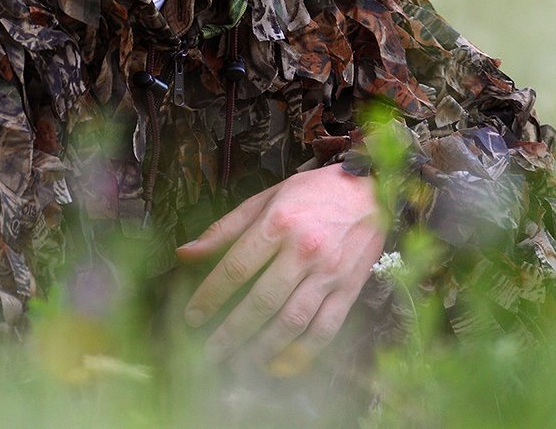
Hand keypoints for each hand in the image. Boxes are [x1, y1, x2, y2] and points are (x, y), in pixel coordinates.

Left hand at [175, 164, 385, 367]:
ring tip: (238, 364)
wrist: (371, 191)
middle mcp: (304, 250)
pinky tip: (278, 365)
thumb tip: (184, 253)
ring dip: (261, 348)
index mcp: (279, 223)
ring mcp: (330, 272)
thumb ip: (225, 228)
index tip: (192, 317)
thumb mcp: (266, 199)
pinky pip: (324, 329)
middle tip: (210, 353)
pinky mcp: (350, 289)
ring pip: (292, 321)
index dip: (210, 296)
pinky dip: (301, 353)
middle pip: (262, 301)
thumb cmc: (312, 193)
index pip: (236, 268)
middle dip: (231, 332)